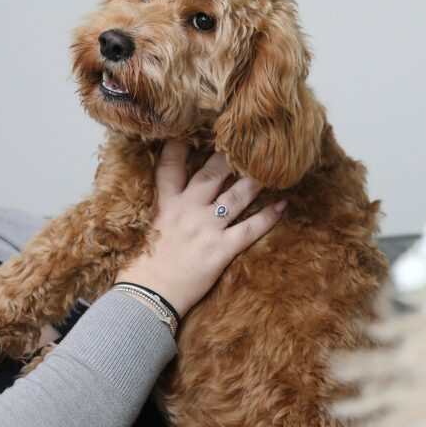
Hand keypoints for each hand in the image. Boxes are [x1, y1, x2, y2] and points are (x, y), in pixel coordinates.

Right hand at [115, 139, 285, 317]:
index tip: (190, 130)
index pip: (170, 166)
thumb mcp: (145, 230)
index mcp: (165, 205)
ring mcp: (206, 229)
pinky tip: (283, 204)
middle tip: (244, 140)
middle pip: (211, 174)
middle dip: (228, 156)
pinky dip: (268, 217)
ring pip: (235, 196)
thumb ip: (159, 211)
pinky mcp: (221, 249)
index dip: (180, 146)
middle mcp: (187, 210)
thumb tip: (166, 204)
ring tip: (270, 166)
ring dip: (254, 180)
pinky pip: (250, 229)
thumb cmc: (142, 268)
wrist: (147, 296)